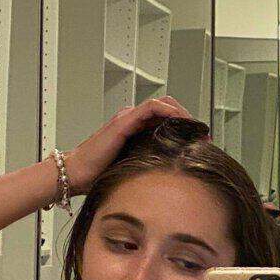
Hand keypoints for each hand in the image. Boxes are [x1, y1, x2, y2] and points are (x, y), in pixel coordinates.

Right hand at [63, 96, 195, 193]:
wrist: (76, 174)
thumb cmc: (99, 174)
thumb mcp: (135, 169)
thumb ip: (152, 164)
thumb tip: (176, 175)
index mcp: (136, 129)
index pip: (167, 119)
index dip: (187, 126)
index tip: (202, 142)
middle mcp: (133, 119)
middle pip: (168, 108)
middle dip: (189, 119)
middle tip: (204, 136)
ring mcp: (128, 118)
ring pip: (163, 104)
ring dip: (183, 114)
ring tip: (196, 129)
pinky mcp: (124, 121)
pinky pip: (151, 107)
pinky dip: (169, 111)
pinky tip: (181, 121)